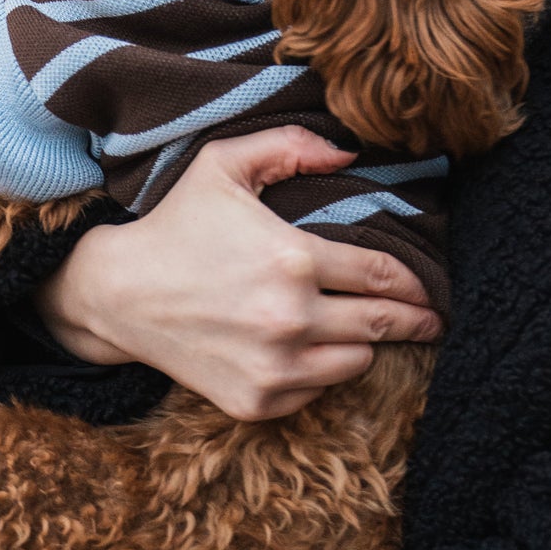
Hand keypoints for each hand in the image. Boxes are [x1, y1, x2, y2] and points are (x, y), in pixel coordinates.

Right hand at [33, 126, 442, 419]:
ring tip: (358, 329)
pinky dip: (320, 373)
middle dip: (416, 321)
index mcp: (293, 259)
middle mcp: (290, 319)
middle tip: (433, 320)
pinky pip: (316, 393)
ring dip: (363, 345)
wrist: (118, 293)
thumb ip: (291, 146)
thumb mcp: (224, 164)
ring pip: (356, 364)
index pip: (383, 275)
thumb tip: (351, 153)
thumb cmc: (177, 223)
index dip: (415, 283)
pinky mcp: (256, 402)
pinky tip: (308, 350)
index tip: (431, 289)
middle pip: (382, 325)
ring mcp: (274, 368)